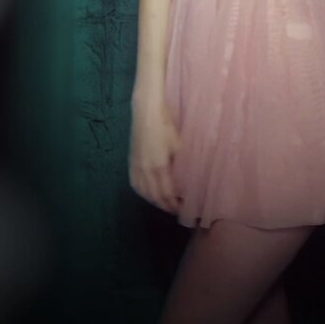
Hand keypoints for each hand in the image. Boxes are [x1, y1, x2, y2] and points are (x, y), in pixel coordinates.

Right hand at [129, 99, 182, 214]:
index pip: (167, 194)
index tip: (184, 209)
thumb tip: (193, 177)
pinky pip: (135, 184)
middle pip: (155, 196)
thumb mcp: (179, 145)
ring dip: (154, 201)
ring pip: (143, 192)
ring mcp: (136, 166)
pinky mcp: (131, 162)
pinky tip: (148, 193)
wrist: (146, 112)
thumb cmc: (166, 126)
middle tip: (177, 210)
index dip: (175, 204)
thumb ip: (184, 163)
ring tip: (165, 204)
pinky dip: (142, 193)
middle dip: (166, 206)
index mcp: (159, 167)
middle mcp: (145, 170)